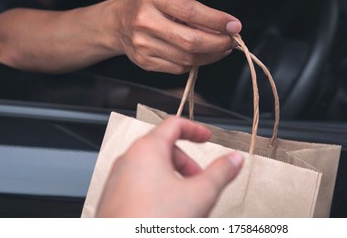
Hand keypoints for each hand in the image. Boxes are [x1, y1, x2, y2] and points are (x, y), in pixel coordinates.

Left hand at [95, 116, 243, 217]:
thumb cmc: (152, 223)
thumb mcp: (200, 194)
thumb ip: (221, 172)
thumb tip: (234, 159)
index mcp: (147, 149)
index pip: (174, 124)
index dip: (195, 130)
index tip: (206, 137)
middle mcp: (128, 160)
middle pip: (164, 148)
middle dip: (186, 163)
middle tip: (200, 181)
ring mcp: (117, 179)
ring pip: (151, 169)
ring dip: (172, 179)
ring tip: (184, 201)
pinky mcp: (113, 199)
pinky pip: (139, 185)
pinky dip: (157, 191)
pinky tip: (166, 213)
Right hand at [116, 0, 241, 73]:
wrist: (117, 23)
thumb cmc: (149, 7)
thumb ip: (195, 12)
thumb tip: (223, 30)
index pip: (191, 12)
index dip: (216, 21)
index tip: (234, 25)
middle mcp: (145, 22)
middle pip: (190, 41)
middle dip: (218, 44)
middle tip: (231, 42)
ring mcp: (143, 45)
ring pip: (187, 59)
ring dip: (210, 56)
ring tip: (220, 48)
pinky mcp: (145, 62)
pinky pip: (179, 68)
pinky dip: (195, 63)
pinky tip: (199, 54)